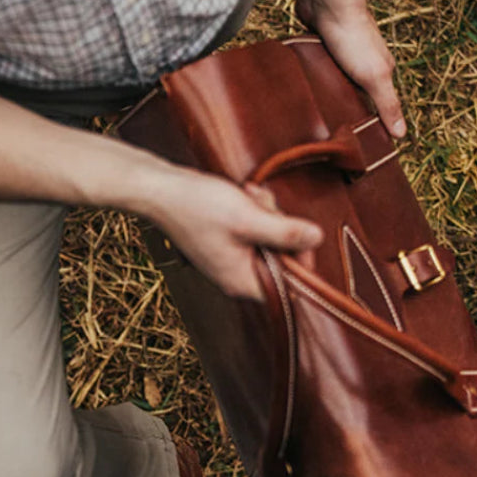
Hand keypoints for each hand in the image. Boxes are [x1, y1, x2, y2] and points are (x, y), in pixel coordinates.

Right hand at [151, 168, 322, 299]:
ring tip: (249, 196)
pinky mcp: (226, 241)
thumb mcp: (249, 219)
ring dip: (266, 213)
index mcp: (243, 281)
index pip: (289, 287)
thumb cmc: (197, 207)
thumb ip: (285, 232)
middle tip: (265, 205)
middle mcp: (237, 276)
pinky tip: (243, 195)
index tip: (302, 233)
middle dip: (280, 226)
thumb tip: (317, 238)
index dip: (301, 260)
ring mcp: (231, 258)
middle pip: (281, 259)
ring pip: (269, 239)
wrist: (159, 189)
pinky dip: (253, 210)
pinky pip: (253, 229)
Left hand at [297, 0, 405, 138]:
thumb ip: (388, 105)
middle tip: (337, 134)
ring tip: (320, 117)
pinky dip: (317, 78)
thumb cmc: (353, 38)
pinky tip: (308, 90)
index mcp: (381, 70)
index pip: (379, 103)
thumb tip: (402, 134)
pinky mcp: (323, 45)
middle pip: (358, 93)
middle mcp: (364, 62)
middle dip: (350, 110)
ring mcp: (343, 53)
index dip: (373, 122)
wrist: (328, 3)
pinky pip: (320, 68)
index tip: (363, 143)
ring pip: (337, 82)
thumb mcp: (375, 77)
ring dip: (331, 95)